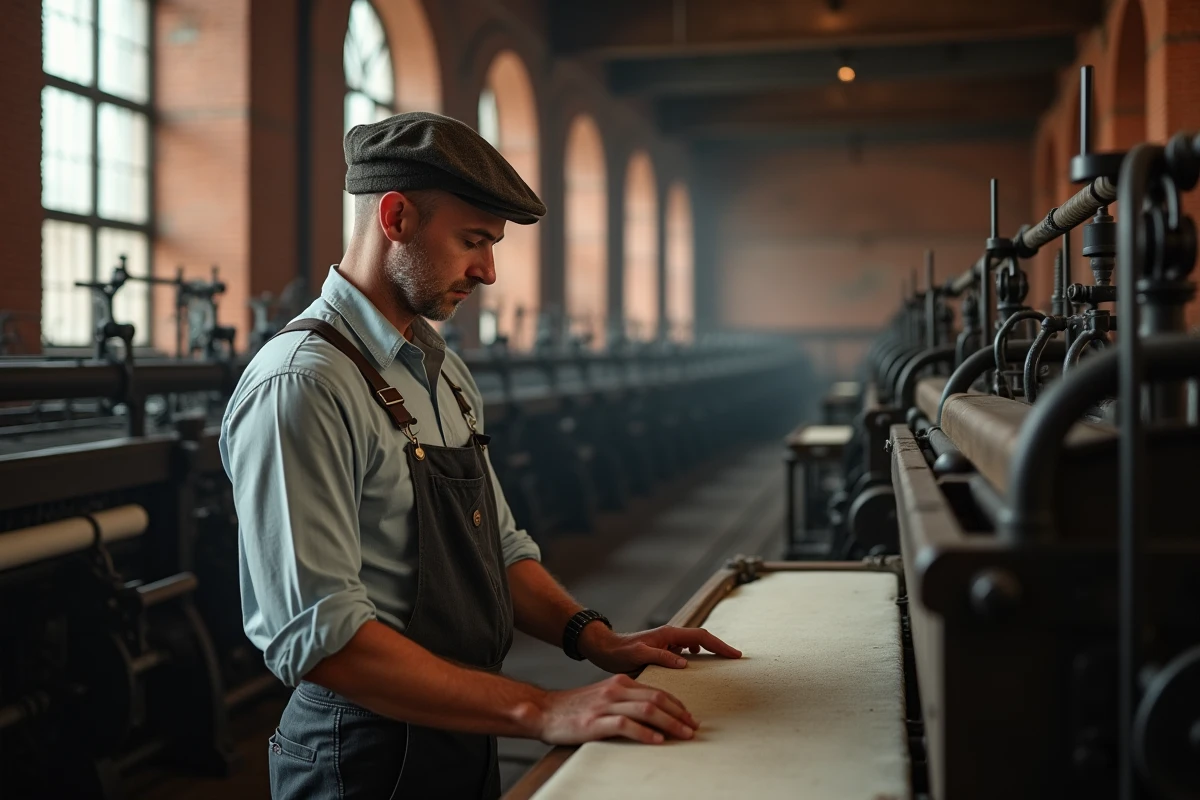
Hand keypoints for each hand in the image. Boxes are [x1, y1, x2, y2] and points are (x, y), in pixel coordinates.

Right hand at [532, 674, 697, 744]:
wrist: (544, 710)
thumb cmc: (575, 708)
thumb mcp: (604, 697)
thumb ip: (626, 701)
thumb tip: (653, 712)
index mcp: (620, 682)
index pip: (656, 690)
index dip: (677, 704)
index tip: (689, 717)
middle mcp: (616, 689)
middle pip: (657, 698)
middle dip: (679, 714)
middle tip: (694, 728)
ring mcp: (605, 705)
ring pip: (647, 709)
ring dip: (670, 723)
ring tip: (684, 734)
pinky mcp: (595, 722)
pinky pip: (626, 725)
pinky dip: (644, 732)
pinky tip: (657, 740)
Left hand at [579, 624, 741, 673]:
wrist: (603, 648)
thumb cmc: (618, 652)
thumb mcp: (638, 655)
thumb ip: (660, 657)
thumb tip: (685, 662)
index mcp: (669, 634)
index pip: (701, 637)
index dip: (720, 645)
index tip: (736, 655)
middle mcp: (670, 635)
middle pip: (702, 639)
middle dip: (720, 647)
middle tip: (736, 659)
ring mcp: (667, 641)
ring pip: (695, 644)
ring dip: (709, 651)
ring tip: (721, 664)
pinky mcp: (663, 649)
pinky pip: (685, 651)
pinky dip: (696, 657)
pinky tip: (695, 667)